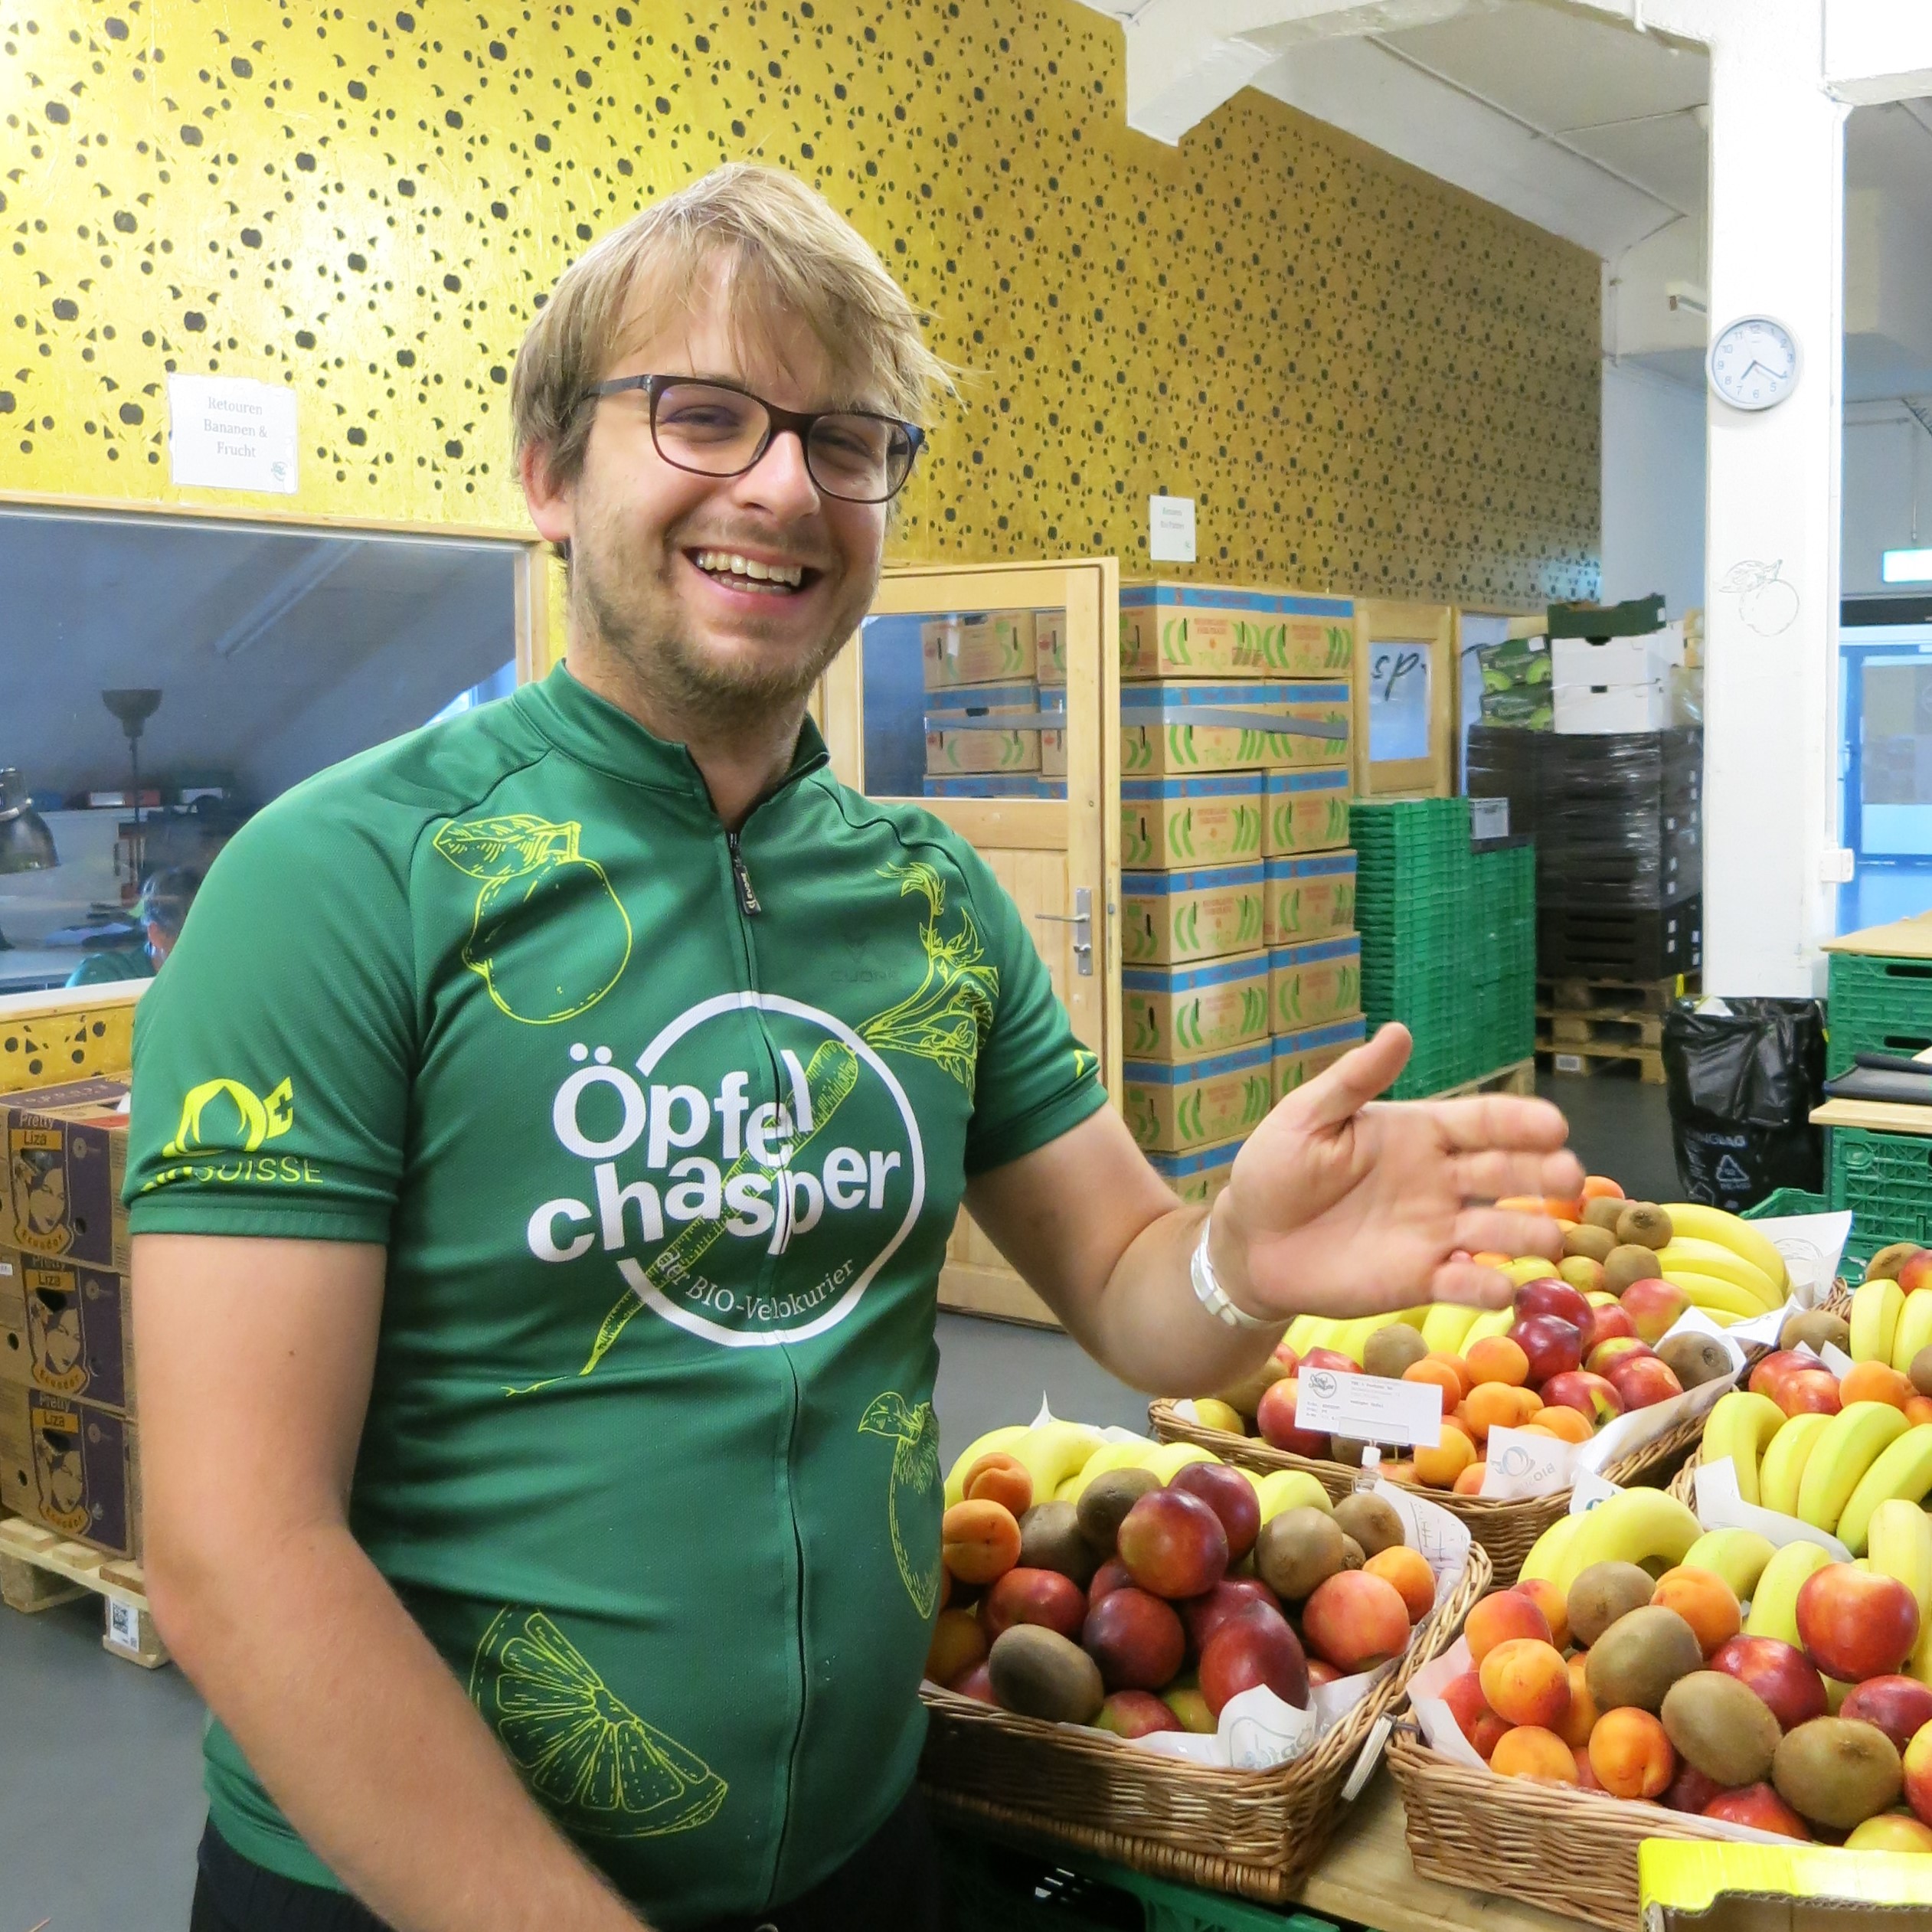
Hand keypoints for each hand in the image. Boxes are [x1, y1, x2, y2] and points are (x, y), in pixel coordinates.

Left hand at [1211, 1023, 1582, 1321]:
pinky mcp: (1420, 1280)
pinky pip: (1462, 1282)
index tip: (1554, 1125)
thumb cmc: (1277, 1169)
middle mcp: (1440, 1180)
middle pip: (1504, 1174)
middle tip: (1569, 1177)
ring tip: (1552, 1235)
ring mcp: (1434, 1232)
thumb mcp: (1307, 1117)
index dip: (1519, 1122)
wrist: (1250, 1242)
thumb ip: (1354, 1080)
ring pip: (1496, 1230)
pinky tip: (1500, 1285)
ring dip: (1528, 1232)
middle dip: (1541, 1174)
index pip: (1482, 1122)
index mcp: (1420, 1133)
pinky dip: (1485, 1285)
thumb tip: (1399, 1031)